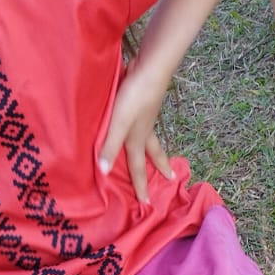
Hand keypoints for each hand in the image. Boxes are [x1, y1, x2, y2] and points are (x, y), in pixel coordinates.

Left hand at [98, 57, 174, 204]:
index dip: (140, 186)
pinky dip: (147, 130)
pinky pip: (147, 124)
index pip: (137, 168)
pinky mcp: (146, 103)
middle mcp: (145, 130)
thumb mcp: (118, 123)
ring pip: (152, 138)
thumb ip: (110, 145)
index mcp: (137, 139)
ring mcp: (147, 117)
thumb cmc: (133, 98)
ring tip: (159, 155)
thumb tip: (103, 173)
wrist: (151, 70)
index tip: (147, 204)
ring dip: (156, 149)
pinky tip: (144, 124)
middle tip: (171, 178)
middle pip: (153, 153)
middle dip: (160, 167)